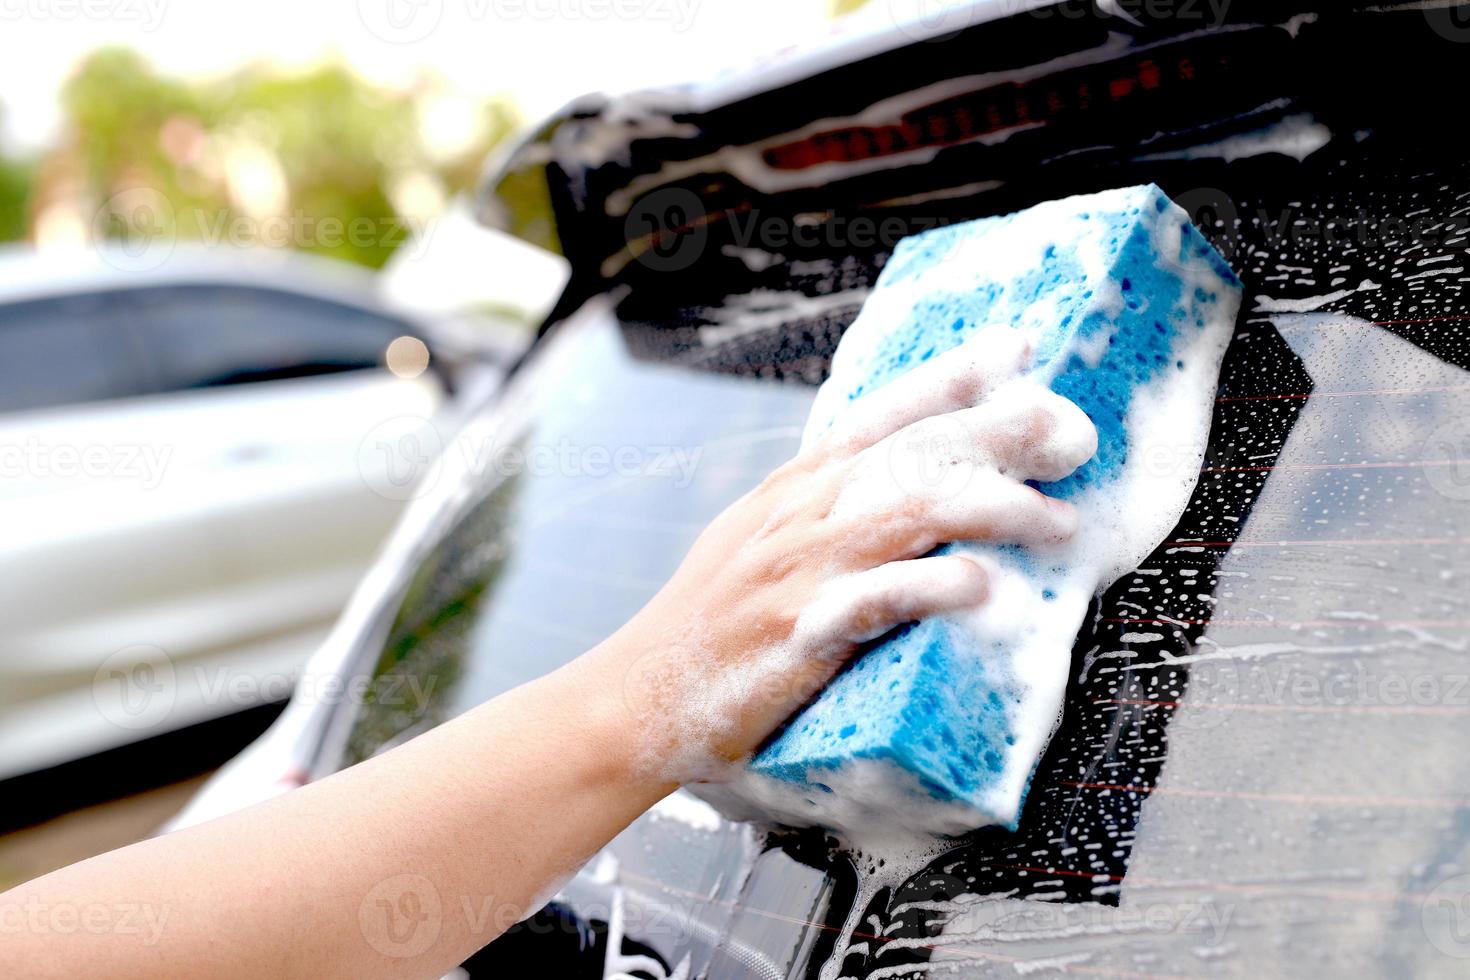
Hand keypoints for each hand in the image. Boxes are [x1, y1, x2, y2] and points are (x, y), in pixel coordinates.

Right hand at [602, 329, 1098, 784]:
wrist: (634, 697)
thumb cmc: (709, 624)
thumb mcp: (760, 541)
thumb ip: (824, 506)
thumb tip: (903, 481)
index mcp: (794, 488)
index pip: (881, 415)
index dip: (951, 377)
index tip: (1020, 347)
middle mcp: (798, 515)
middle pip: (909, 453)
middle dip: (995, 430)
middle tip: (1071, 426)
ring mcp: (798, 571)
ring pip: (904, 512)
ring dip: (990, 507)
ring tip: (1057, 519)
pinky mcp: (796, 635)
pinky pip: (873, 601)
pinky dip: (930, 587)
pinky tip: (982, 586)